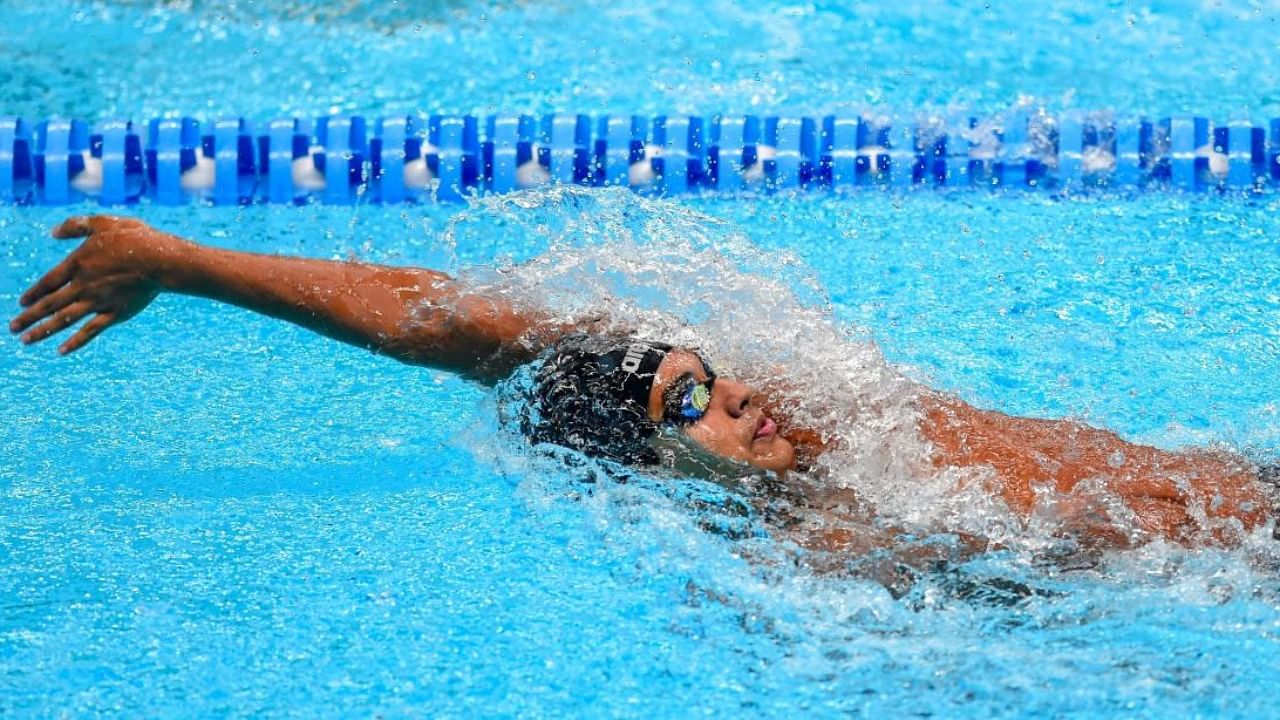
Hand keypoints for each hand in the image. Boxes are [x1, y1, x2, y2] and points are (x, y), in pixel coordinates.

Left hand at [9, 215, 186, 354]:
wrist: (161, 260)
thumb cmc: (135, 238)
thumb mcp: (103, 223)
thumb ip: (76, 226)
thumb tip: (52, 232)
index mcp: (78, 263)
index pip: (48, 283)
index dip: (33, 294)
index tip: (22, 303)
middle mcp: (83, 286)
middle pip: (49, 304)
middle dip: (28, 317)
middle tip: (12, 328)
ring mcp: (98, 301)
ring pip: (64, 319)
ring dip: (43, 331)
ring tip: (26, 341)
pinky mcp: (115, 313)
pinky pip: (90, 330)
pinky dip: (75, 342)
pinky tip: (61, 351)